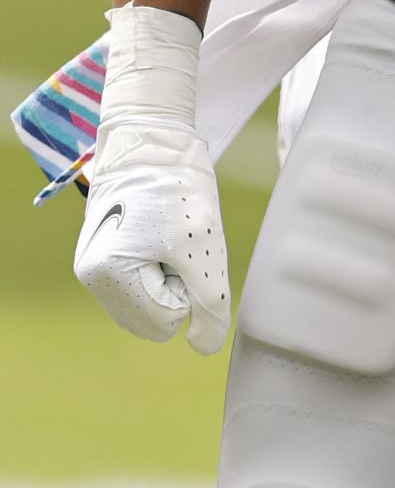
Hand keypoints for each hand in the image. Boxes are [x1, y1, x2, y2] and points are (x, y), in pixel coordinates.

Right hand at [74, 118, 229, 354]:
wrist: (153, 140)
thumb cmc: (178, 190)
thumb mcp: (204, 247)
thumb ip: (209, 305)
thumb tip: (204, 347)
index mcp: (108, 277)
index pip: (166, 320)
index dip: (188, 287)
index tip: (184, 248)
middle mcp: (92, 278)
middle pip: (152, 317)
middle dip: (174, 285)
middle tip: (177, 242)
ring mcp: (94, 266)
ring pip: (146, 302)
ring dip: (166, 275)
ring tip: (166, 236)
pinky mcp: (102, 253)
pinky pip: (138, 283)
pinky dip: (155, 266)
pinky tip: (157, 235)